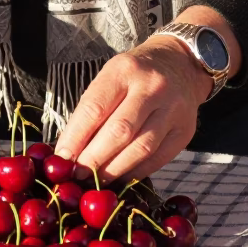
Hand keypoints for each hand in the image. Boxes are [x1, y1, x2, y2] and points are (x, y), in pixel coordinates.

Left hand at [52, 35, 213, 181]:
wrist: (178, 65)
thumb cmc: (133, 76)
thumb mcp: (109, 78)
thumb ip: (91, 110)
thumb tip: (70, 151)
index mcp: (123, 71)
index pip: (94, 109)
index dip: (75, 138)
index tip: (62, 159)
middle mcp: (151, 87)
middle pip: (119, 131)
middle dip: (94, 159)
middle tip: (77, 175)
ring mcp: (173, 109)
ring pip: (140, 148)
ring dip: (114, 170)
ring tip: (96, 181)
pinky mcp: (185, 130)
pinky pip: (158, 158)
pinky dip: (136, 172)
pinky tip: (121, 178)